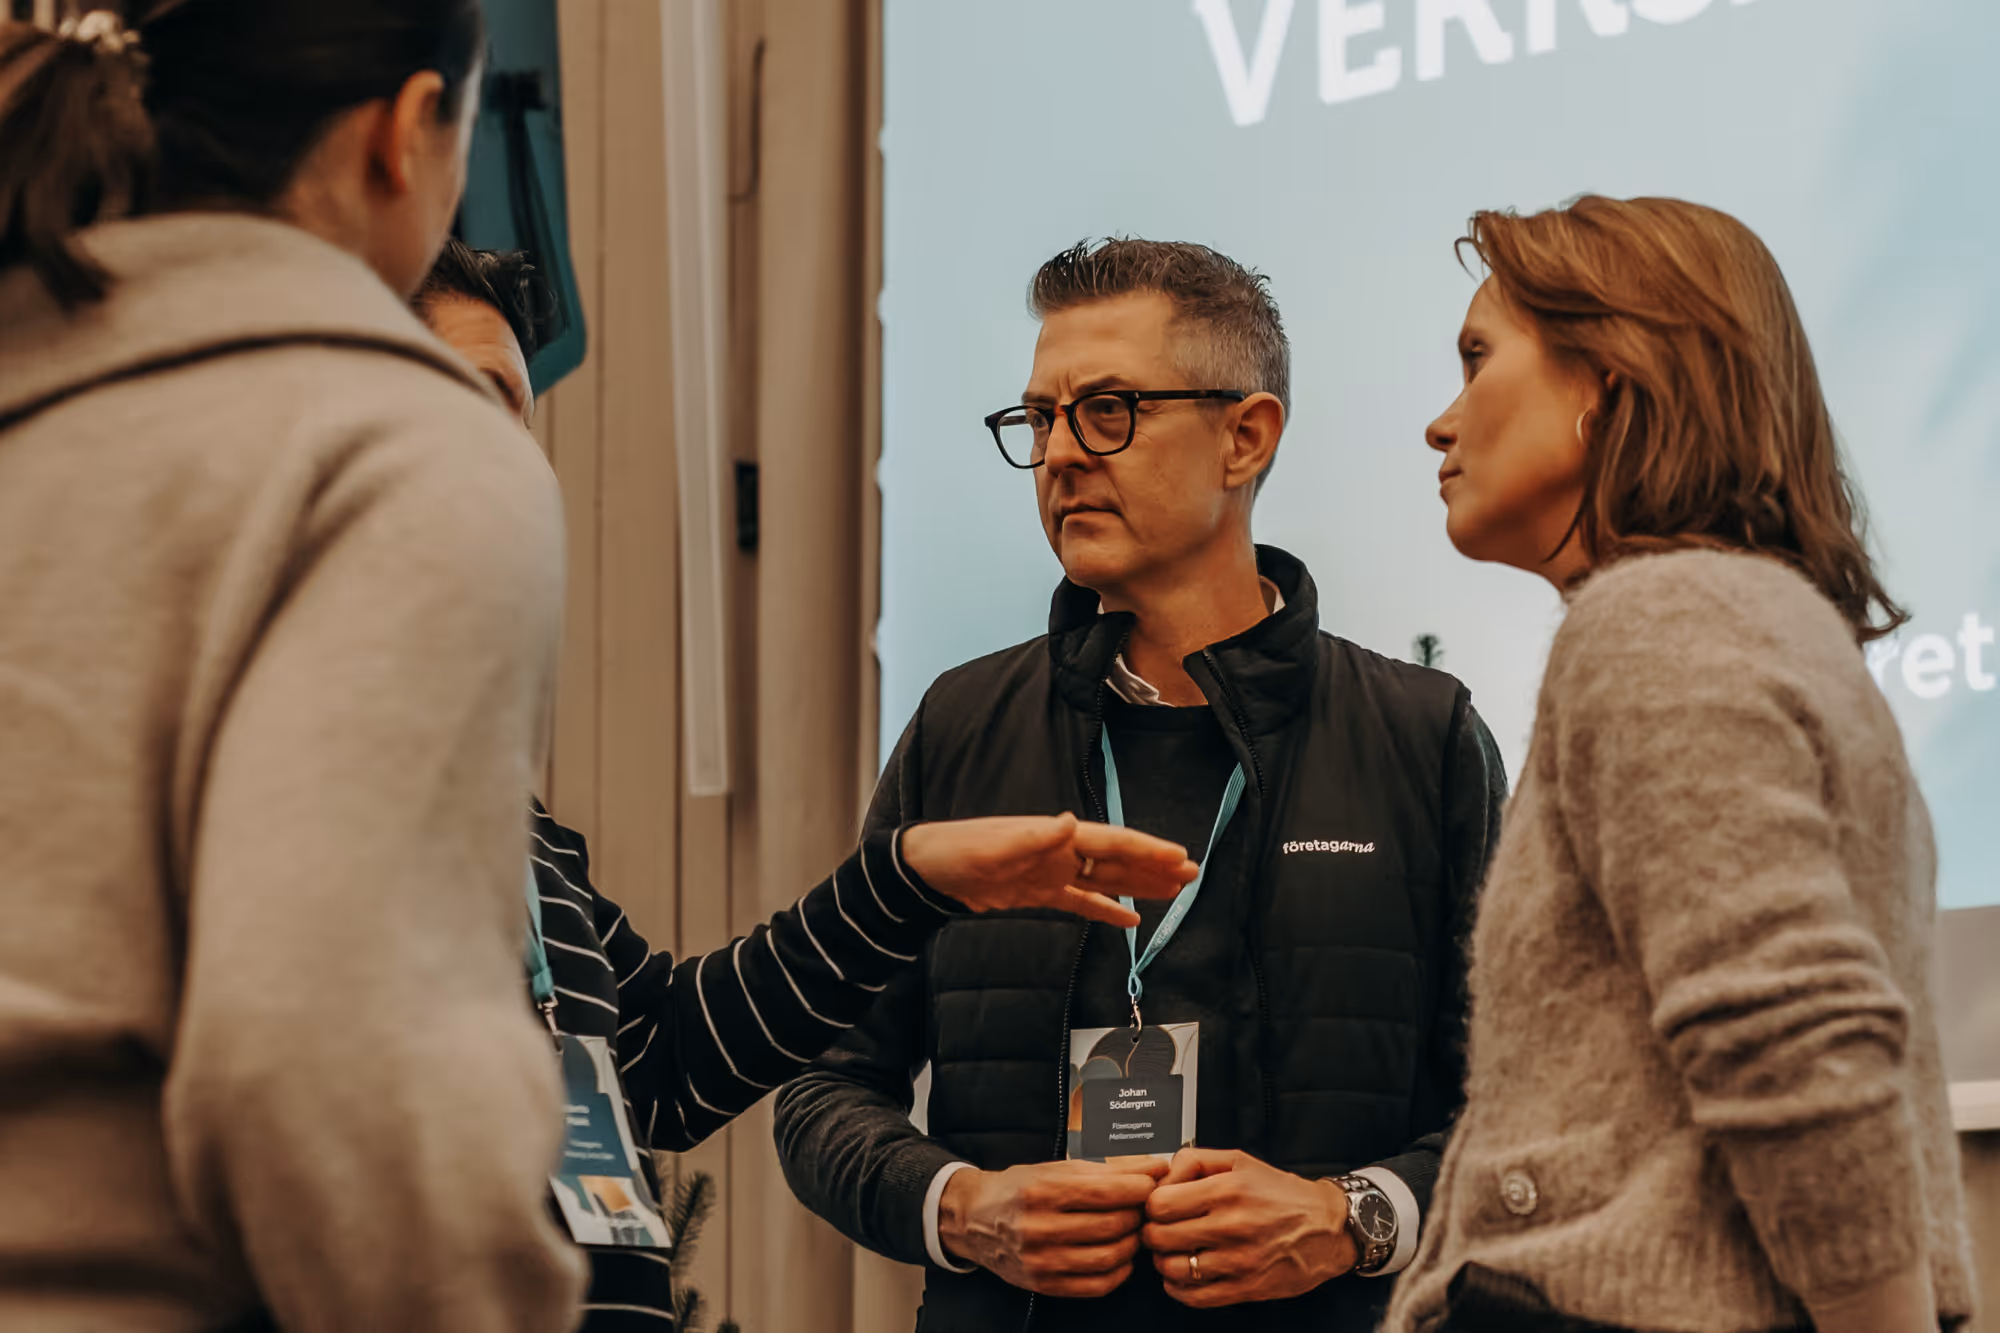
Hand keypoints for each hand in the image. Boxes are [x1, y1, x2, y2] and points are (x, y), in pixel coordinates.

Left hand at [901, 814, 1196, 928]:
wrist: (926, 870)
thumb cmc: (957, 850)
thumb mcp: (995, 844)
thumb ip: (1036, 836)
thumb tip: (1070, 822)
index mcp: (1056, 837)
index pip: (1112, 842)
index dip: (1147, 849)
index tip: (1178, 856)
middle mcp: (1060, 852)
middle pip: (1117, 860)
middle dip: (1154, 867)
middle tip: (1191, 875)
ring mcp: (1051, 873)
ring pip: (1106, 881)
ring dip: (1139, 886)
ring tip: (1173, 893)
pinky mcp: (1038, 893)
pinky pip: (1081, 903)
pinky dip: (1106, 910)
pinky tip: (1130, 921)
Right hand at [938, 1157, 1168, 1297]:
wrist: (975, 1218)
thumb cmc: (1020, 1188)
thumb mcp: (1058, 1168)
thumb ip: (1109, 1168)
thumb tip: (1155, 1167)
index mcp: (1043, 1190)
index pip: (1107, 1191)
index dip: (1139, 1188)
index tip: (1150, 1183)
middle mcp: (1040, 1226)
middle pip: (1112, 1224)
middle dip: (1138, 1214)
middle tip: (1144, 1207)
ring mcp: (1041, 1259)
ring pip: (1109, 1256)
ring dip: (1132, 1243)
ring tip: (1132, 1229)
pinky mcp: (1045, 1284)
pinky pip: (1097, 1285)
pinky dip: (1119, 1272)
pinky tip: (1120, 1256)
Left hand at [1142, 1148, 1357, 1307]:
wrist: (1328, 1228)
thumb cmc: (1283, 1194)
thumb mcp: (1240, 1161)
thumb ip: (1195, 1160)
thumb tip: (1162, 1175)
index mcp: (1227, 1190)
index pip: (1160, 1204)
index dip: (1151, 1205)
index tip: (1157, 1207)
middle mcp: (1231, 1226)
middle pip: (1160, 1237)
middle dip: (1153, 1233)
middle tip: (1160, 1230)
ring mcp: (1238, 1261)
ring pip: (1173, 1269)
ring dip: (1164, 1262)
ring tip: (1173, 1252)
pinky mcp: (1246, 1287)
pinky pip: (1195, 1297)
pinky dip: (1179, 1289)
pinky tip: (1184, 1276)